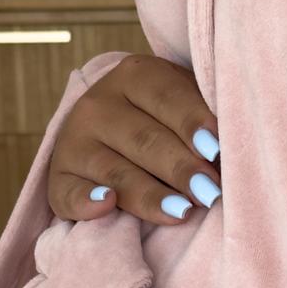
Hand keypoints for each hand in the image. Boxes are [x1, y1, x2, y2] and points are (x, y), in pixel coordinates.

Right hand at [46, 54, 222, 225]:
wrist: (114, 134)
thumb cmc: (169, 122)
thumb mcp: (187, 105)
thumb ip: (206, 122)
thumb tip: (227, 155)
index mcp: (135, 75)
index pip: (166, 97)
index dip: (193, 123)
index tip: (217, 149)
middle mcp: (98, 103)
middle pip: (144, 139)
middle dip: (181, 168)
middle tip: (211, 193)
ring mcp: (74, 141)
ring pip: (116, 172)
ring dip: (150, 194)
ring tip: (182, 212)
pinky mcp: (58, 178)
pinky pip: (70, 194)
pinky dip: (86, 202)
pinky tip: (106, 206)